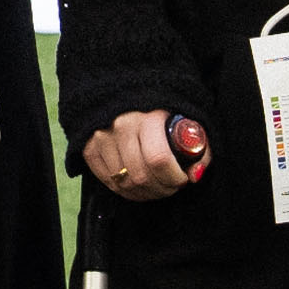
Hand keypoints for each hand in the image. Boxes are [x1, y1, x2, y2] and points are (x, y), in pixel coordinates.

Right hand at [79, 110, 203, 197]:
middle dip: (162, 189)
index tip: (182, 179)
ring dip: (146, 193)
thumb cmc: (162, 113)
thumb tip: (194, 175)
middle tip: (171, 185)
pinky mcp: (89, 148)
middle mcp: (121, 126)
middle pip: (141, 176)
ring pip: (125, 184)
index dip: (174, 178)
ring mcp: (102, 138)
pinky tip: (139, 186)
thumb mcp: (187, 123)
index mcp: (148, 116)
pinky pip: (109, 183)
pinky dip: (127, 191)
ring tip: (157, 185)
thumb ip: (199, 150)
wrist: (129, 95)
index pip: (158, 160)